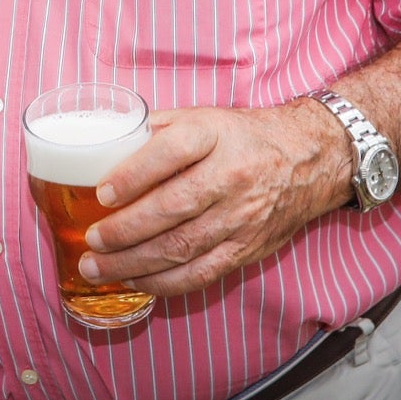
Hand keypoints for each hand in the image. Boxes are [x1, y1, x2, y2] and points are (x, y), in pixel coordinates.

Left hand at [79, 103, 349, 298]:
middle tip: (92, 240)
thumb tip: (105, 145)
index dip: (133, 175)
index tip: (102, 192)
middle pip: (173, 207)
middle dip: (126, 230)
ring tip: (98, 268)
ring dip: (135, 262)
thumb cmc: (242, 136)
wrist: (308, 159)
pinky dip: (166, 282)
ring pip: (184, 247)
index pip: (170, 153)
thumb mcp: (202, 117)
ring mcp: (241, 217)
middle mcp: (230, 176)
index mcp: (213, 134)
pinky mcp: (248, 248)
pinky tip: (136, 281)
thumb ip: (157, 129)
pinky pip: (203, 272)